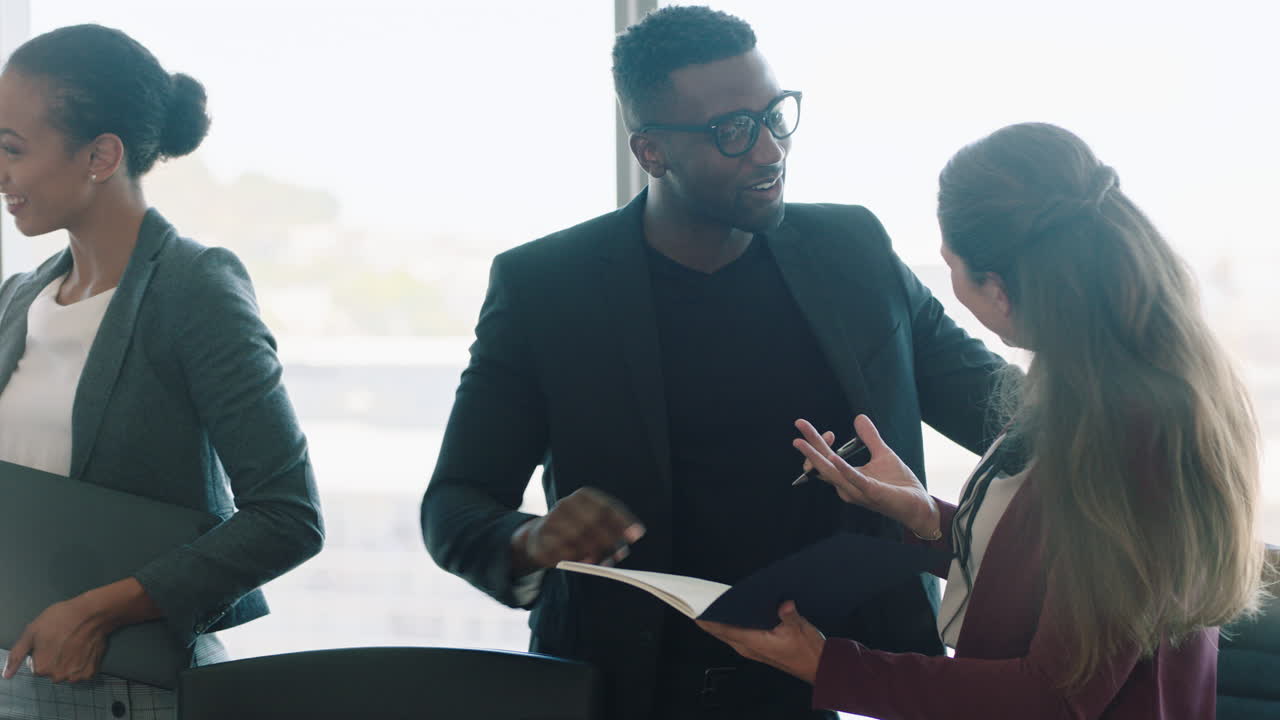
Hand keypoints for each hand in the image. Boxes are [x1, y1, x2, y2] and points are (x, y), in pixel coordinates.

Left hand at [2, 578, 159, 683]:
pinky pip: (81, 673)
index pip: (37, 666)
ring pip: (66, 673)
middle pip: (52, 671)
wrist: (92, 614)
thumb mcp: (32, 632)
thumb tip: (6, 675)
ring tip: (75, 645)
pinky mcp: (90, 673)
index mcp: (40, 668)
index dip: (43, 652)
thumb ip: (17, 655)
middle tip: (63, 642)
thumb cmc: (59, 619)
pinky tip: (84, 651)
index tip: (51, 640)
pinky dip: (82, 665)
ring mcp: (75, 676)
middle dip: (55, 660)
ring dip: (68, 664)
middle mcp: (57, 677)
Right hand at [511, 487, 644, 573]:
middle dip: (609, 540)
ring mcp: (552, 519)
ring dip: (594, 552)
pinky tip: (585, 562)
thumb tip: (622, 550)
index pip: (607, 507)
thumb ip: (610, 533)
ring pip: (578, 536)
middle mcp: (566, 503)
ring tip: (603, 561)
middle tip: (619, 554)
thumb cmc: (575, 529)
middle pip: (593, 521)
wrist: (540, 536)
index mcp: (583, 496)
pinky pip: (563, 549)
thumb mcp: (592, 524)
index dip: (623, 521)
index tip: (637, 535)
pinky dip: (577, 558)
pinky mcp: (542, 537)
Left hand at [697, 601, 825, 684]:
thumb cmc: (808, 652)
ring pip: (727, 632)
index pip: (723, 629)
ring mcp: (752, 648)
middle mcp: (748, 647)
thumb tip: (784, 603)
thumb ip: (788, 615)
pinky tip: (735, 610)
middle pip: (720, 631)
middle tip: (702, 598)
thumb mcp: (800, 629)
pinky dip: (731, 623)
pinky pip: (737, 633)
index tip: (697, 607)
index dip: (708, 619)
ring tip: (715, 600)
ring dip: (720, 620)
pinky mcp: (758, 647)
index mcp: (754, 642)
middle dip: (710, 616)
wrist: (819, 667)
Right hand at [793, 414, 939, 538]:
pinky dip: (843, 469)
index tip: (828, 431)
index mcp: (847, 477)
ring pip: (830, 473)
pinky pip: (855, 480)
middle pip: (822, 464)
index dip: (820, 443)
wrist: (918, 504)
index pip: (825, 460)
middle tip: (799, 423)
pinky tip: (834, 457)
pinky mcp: (872, 493)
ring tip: (802, 442)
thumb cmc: (899, 484)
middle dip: (808, 444)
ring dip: (815, 456)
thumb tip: (858, 417)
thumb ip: (870, 437)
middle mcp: (847, 486)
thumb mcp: (883, 454)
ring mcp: (858, 491)